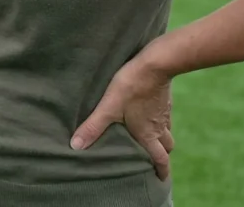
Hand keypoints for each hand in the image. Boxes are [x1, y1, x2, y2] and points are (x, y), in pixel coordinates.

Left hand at [71, 57, 175, 180]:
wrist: (155, 64)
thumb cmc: (131, 87)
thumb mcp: (108, 108)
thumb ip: (93, 127)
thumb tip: (75, 146)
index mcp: (148, 134)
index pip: (160, 158)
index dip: (162, 170)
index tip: (161, 180)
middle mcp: (159, 126)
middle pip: (167, 147)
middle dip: (163, 155)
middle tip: (156, 160)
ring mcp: (164, 112)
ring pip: (168, 131)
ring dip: (162, 138)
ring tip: (153, 139)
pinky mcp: (165, 99)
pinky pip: (166, 116)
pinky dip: (161, 121)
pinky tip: (151, 114)